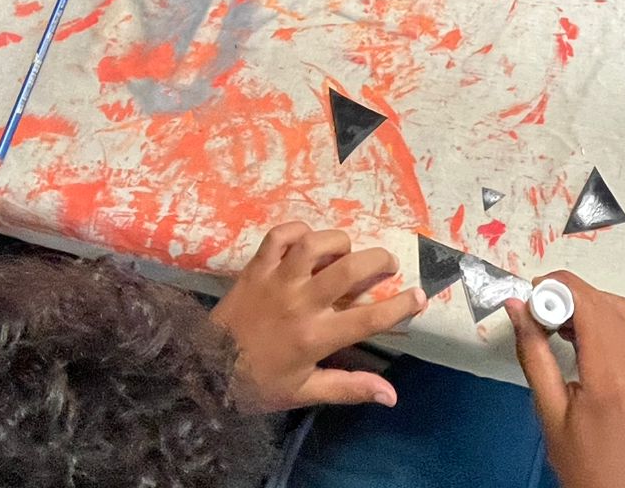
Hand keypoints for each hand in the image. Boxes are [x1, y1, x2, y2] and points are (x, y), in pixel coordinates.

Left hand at [211, 222, 424, 412]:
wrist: (204, 370)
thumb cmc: (258, 384)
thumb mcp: (304, 392)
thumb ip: (349, 388)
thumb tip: (392, 395)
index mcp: (316, 336)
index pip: (369, 318)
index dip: (399, 306)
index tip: (419, 295)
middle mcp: (300, 302)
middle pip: (348, 269)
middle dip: (377, 260)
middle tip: (388, 263)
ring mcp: (276, 280)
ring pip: (314, 243)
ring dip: (337, 241)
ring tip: (347, 250)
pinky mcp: (255, 267)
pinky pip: (278, 235)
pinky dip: (297, 230)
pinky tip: (307, 239)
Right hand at [508, 272, 624, 487]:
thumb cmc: (585, 471)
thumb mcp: (550, 414)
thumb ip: (534, 355)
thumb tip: (517, 309)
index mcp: (614, 378)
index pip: (591, 306)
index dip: (560, 287)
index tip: (531, 291)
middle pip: (612, 305)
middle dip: (575, 294)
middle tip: (541, 306)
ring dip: (596, 307)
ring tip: (561, 324)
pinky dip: (613, 327)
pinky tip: (587, 343)